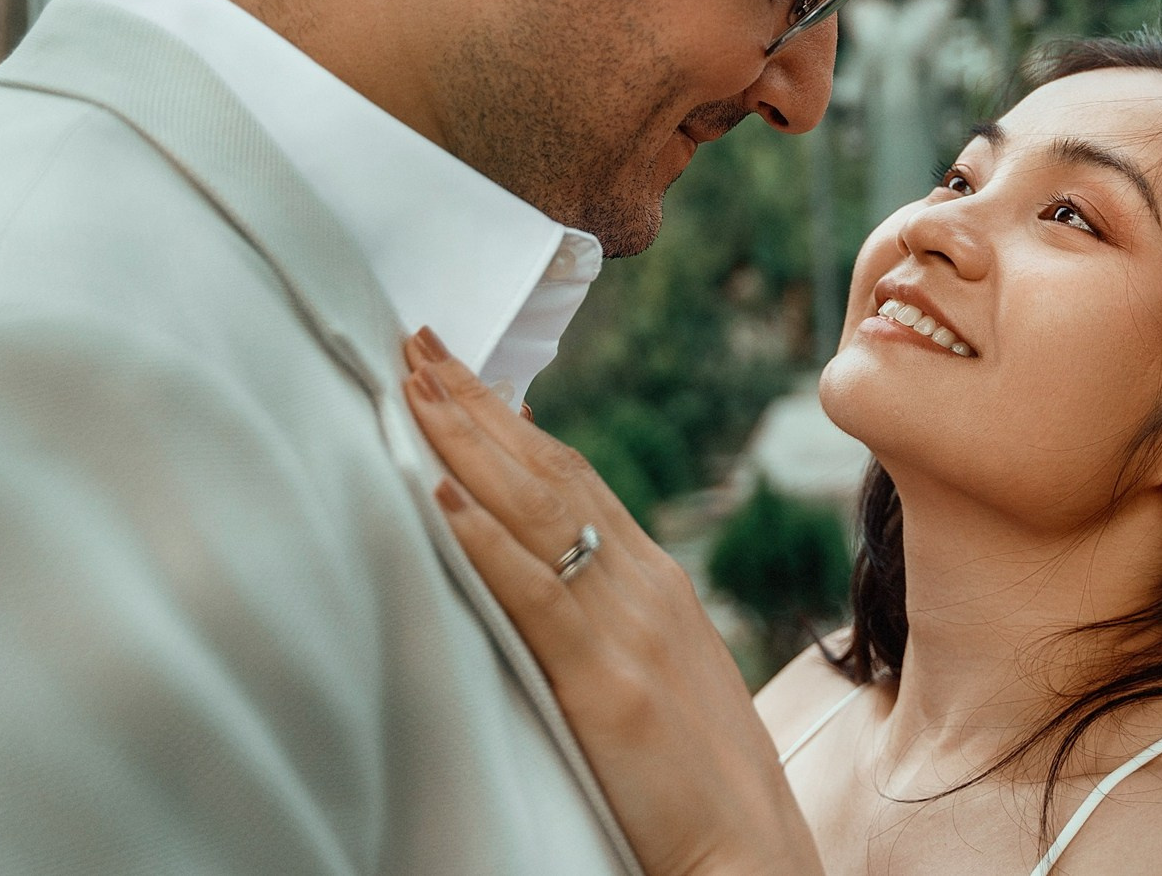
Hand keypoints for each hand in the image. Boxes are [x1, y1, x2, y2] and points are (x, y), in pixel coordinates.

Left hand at [401, 329, 823, 875]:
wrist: (751, 860)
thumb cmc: (698, 785)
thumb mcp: (655, 679)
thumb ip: (605, 624)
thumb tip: (541, 588)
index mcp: (657, 583)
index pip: (573, 475)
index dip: (509, 417)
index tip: (456, 369)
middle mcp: (646, 586)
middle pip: (549, 470)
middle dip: (476, 402)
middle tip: (415, 339)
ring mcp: (631, 630)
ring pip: (538, 511)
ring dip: (467, 443)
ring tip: (410, 387)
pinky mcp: (607, 687)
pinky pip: (538, 597)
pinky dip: (487, 543)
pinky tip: (441, 502)